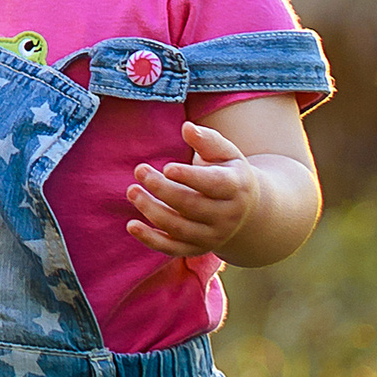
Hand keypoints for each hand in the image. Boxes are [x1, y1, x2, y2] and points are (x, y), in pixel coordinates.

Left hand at [128, 119, 259, 259]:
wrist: (245, 211)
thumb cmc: (228, 172)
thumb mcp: (225, 153)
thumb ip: (207, 140)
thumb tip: (187, 128)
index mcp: (235, 188)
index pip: (214, 184)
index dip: (190, 177)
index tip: (166, 167)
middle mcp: (226, 216)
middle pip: (191, 206)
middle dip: (162, 189)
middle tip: (140, 170)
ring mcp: (212, 235)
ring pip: (179, 227)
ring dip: (152, 210)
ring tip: (132, 191)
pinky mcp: (196, 249)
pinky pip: (172, 249)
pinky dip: (151, 240)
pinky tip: (131, 225)